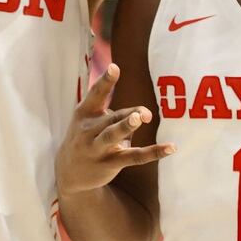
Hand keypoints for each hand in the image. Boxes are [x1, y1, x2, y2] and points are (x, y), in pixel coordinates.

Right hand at [56, 64, 173, 195]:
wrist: (69, 172)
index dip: (105, 81)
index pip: (95, 94)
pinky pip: (133, 157)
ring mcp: (97, 148)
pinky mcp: (109, 164)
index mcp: (84, 113)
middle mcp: (88, 130)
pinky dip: (153, 152)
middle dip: (128, 114)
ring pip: (113, 136)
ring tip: (140, 118)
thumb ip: (114, 112)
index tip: (114, 67)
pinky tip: (170, 148)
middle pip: (111, 117)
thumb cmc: (87, 137)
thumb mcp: (90, 120)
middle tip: (144, 113)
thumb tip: (142, 113)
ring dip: (125, 127)